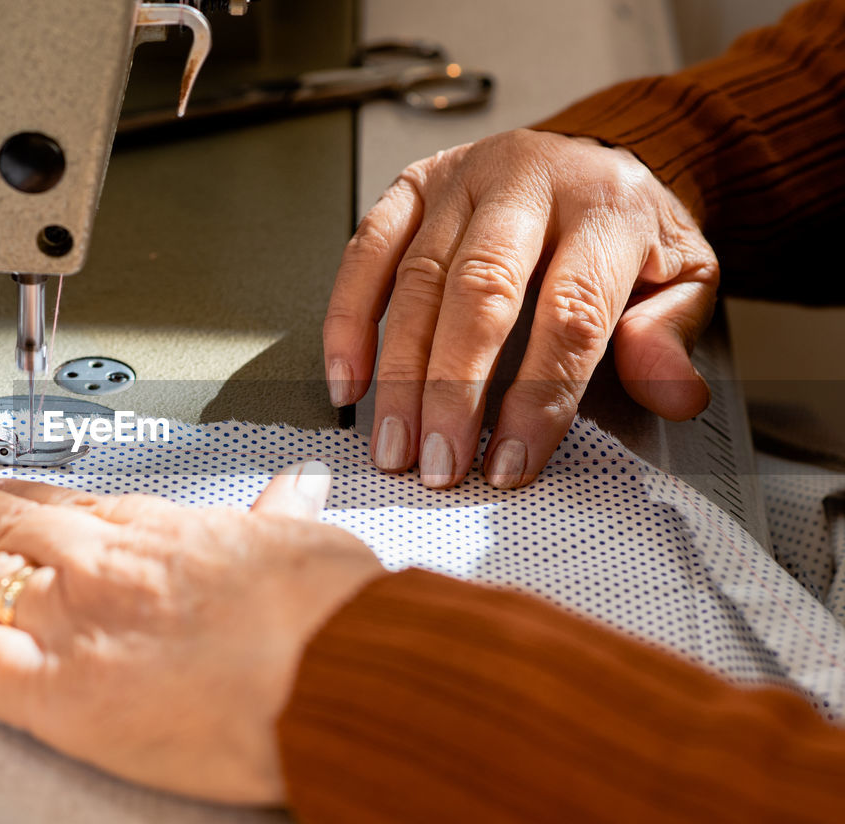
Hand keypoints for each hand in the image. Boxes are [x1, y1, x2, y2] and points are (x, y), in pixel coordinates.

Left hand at [0, 464, 384, 804]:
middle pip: (6, 521)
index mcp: (159, 528)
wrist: (340, 672)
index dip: (19, 491)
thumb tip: (299, 489)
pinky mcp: (55, 690)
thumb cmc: (332, 617)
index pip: (69, 502)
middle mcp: (102, 563)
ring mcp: (71, 619)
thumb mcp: (309, 546)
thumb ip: (284, 517)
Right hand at [324, 129, 717, 487]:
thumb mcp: (684, 276)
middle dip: (452, 388)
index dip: (537, 396)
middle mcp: (527, 180)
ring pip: (416, 278)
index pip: (571, 310)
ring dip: (398, 373)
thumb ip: (672, 335)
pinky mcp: (412, 185)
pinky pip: (366, 251)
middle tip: (440, 461)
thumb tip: (672, 393)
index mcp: (605, 205)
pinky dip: (348, 320)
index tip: (511, 461)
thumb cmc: (630, 231)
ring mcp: (462, 178)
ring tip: (396, 444)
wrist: (596, 154)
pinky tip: (349, 380)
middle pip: (481, 290)